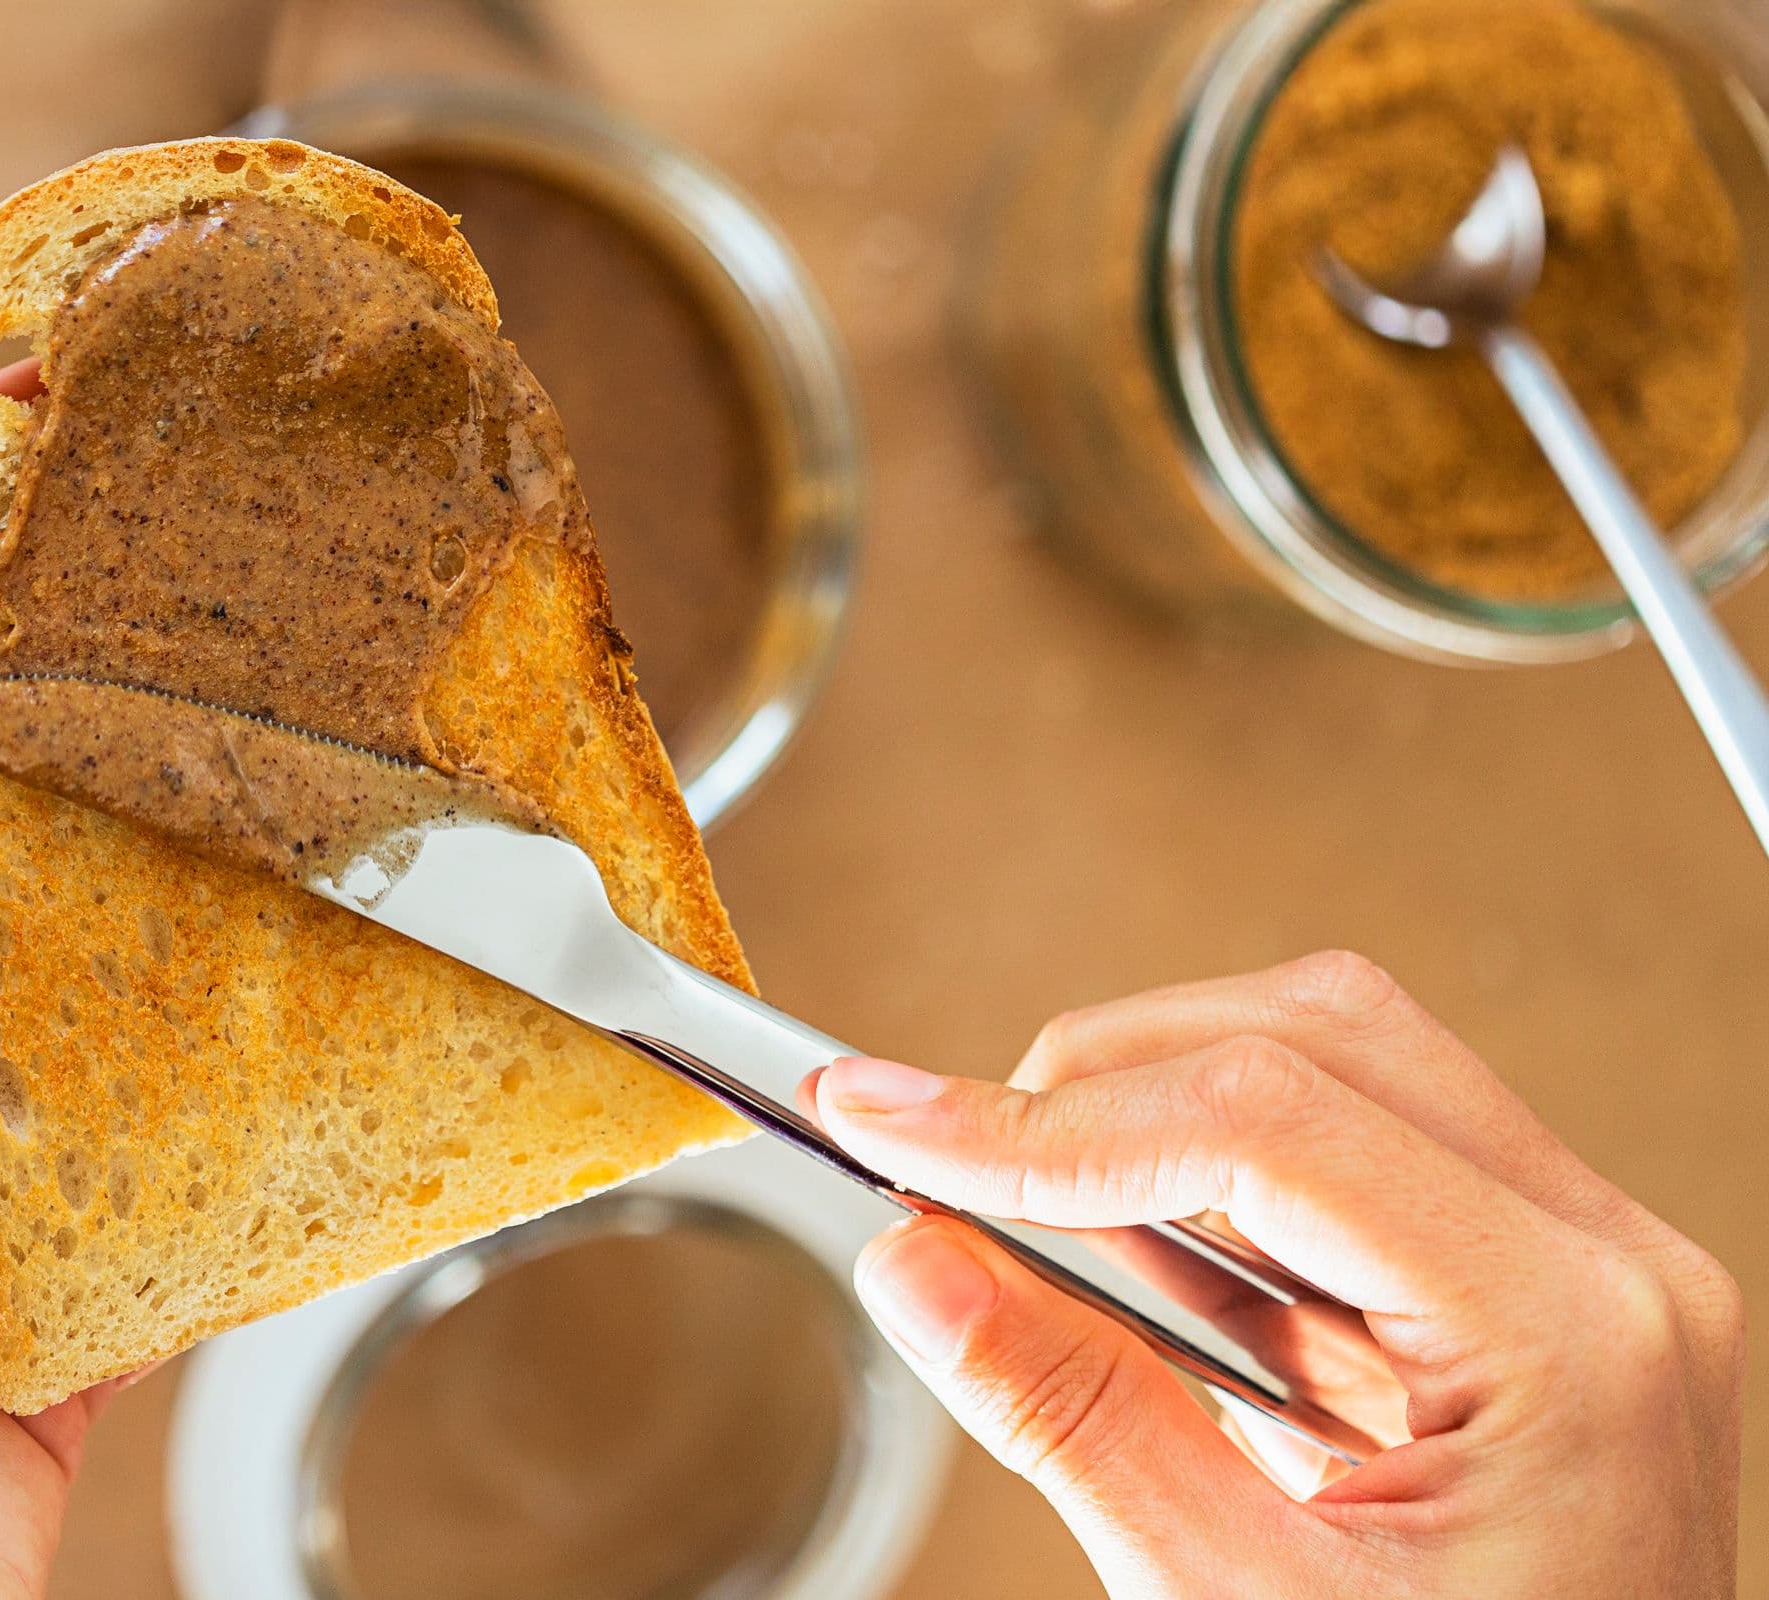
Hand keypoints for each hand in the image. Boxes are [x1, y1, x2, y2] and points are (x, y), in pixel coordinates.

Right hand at [803, 952, 1741, 1597]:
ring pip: (1330, 1063)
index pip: (1266, 1124)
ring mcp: (1575, 1270)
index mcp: (1570, 1337)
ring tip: (1038, 1235)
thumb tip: (917, 1263)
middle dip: (1100, 1085)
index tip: (891, 1124)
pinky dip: (1211, 1195)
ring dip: (1155, 1125)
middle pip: (1311, 1037)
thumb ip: (1073, 1420)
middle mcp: (1602, 1267)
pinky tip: (1138, 1282)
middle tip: (945, 1165)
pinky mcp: (1523, 1294)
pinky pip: (1350, 1158)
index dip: (1045, 1120)